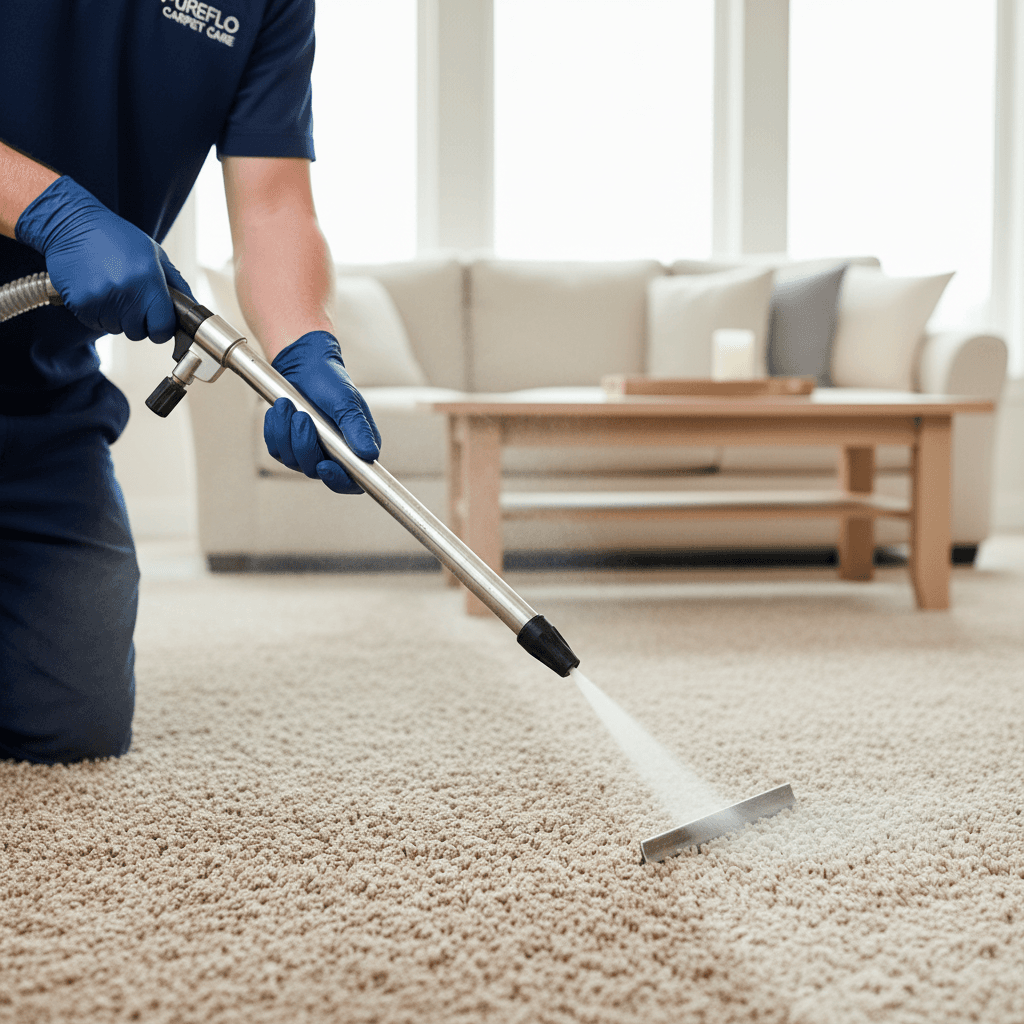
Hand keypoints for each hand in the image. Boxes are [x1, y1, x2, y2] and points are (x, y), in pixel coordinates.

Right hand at [15, 176, 192, 342]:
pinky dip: (97, 313)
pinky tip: (95, 290)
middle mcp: (126, 293)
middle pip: (139, 333)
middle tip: (130, 298)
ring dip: (116, 317)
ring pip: (116, 329)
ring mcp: (101, 300)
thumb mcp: (154, 254)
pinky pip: (95, 324)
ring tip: (111, 290)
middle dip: (137, 322)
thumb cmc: (116, 237)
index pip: (163, 328)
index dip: (161, 328)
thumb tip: (193, 309)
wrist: (70, 223)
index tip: (157, 321)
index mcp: (149, 281)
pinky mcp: (80, 303)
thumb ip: (177, 284)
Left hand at [265, 330, 381, 493]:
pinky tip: (279, 411)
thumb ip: (357, 428)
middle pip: (316, 471)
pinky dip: (274, 431)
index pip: (351, 480)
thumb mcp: (347, 401)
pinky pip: (277, 450)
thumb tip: (369, 454)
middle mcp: (334, 455)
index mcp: (356, 448)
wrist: (305, 365)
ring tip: (287, 405)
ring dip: (286, 433)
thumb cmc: (331, 380)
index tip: (325, 466)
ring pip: (293, 461)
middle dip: (304, 445)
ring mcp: (310, 451)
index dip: (338, 480)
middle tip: (301, 416)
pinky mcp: (288, 444)